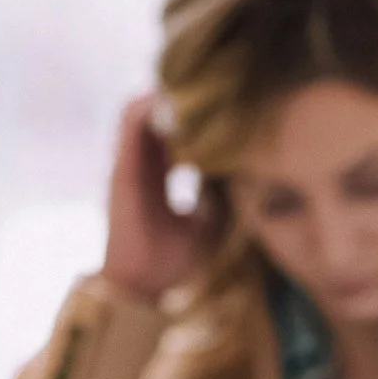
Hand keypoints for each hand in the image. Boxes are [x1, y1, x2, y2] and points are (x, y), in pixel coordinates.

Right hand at [100, 94, 213, 303]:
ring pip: (146, 108)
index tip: (231, 103)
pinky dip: (153, 105)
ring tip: (200, 89)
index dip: (202, 114)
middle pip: (163, 112)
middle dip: (189, 99)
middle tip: (220, 88)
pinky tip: (178, 103)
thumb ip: (228, 190)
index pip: (180, 129)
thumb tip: (254, 163)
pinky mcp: (123, 165)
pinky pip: (131, 120)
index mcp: (163, 174)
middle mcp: (145, 163)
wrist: (148, 290)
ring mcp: (131, 162)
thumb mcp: (218, 221)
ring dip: (171, 96)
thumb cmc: (182, 263)